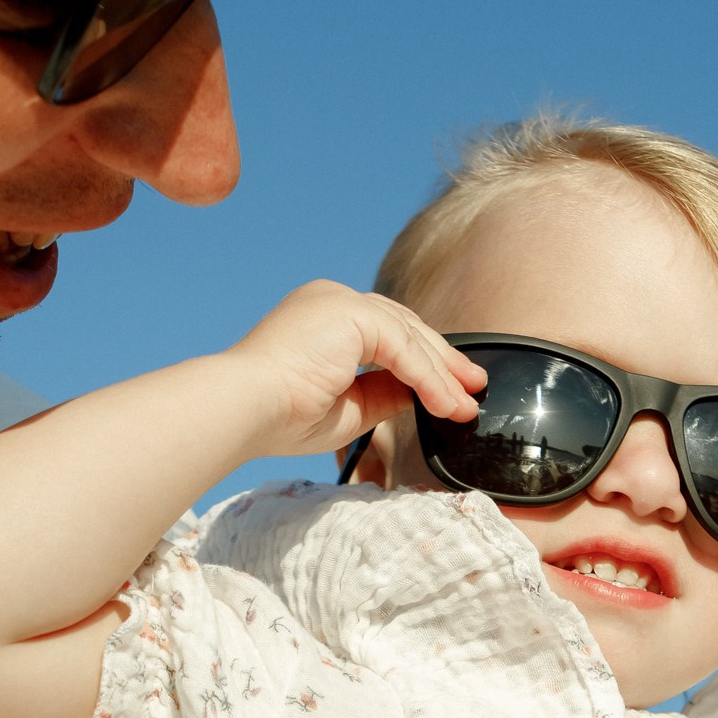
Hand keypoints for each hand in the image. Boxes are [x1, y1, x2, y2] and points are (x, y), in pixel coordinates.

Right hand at [218, 281, 483, 457]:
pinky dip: (428, 377)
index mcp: (324, 318)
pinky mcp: (349, 312)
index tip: (450, 391)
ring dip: (442, 374)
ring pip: (409, 336)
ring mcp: (340, 300)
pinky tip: (444, 403)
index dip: (423, 362)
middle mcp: (332, 300)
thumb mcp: (347, 409)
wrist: (245, 410)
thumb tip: (421, 395)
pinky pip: (403, 346)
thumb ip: (383, 396)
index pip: (386, 333)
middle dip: (443, 362)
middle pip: (404, 327)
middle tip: (473, 390)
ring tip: (465, 405)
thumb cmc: (277, 418)